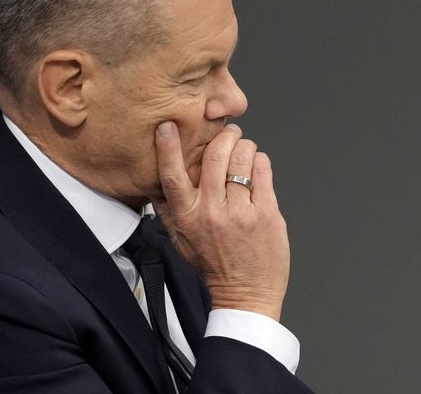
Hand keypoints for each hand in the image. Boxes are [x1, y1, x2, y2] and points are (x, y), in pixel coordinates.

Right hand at [151, 121, 290, 319]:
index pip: (172, 175)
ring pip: (242, 157)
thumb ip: (167, 210)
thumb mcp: (180, 239)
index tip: (168, 127)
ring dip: (244, 146)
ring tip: (244, 151)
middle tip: (228, 133)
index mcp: (187, 216)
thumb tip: (153, 183)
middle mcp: (212, 212)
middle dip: (223, 136)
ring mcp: (241, 212)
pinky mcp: (266, 213)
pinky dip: (259, 161)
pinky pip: (263, 170)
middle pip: (214, 156)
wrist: (245, 294)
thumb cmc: (213, 265)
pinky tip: (256, 166)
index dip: (168, 147)